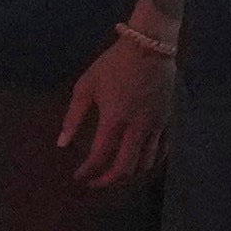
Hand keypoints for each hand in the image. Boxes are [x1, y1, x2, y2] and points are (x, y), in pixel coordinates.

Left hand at [55, 30, 171, 186]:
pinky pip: (162, 151)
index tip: (77, 176)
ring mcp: (157, 125)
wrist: (149, 47)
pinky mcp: (169, 120)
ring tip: (113, 175)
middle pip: (125, 168)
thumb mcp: (86, 86)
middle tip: (94, 183)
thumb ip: (73, 117)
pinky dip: (150, 163)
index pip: (99, 156)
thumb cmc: (113, 65)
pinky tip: (138, 163)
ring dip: (128, 175)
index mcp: (115, 118)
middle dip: (107, 181)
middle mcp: (138, 127)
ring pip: (146, 164)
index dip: (87, 171)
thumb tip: (61, 143)